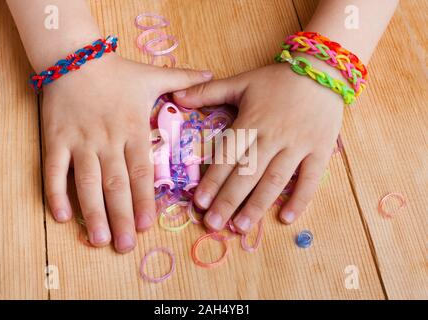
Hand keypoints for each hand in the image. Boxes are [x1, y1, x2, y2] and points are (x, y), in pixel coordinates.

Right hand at [42, 54, 212, 251]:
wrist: (74, 56)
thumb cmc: (117, 72)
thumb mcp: (153, 75)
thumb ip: (184, 80)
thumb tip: (213, 75)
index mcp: (133, 129)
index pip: (141, 171)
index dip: (145, 199)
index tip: (148, 225)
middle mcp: (108, 139)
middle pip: (116, 184)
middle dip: (122, 216)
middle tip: (125, 246)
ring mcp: (80, 141)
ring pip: (86, 182)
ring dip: (93, 212)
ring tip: (99, 240)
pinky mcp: (55, 139)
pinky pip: (53, 170)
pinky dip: (56, 193)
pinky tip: (63, 217)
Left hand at [173, 63, 342, 232]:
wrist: (322, 68)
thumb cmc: (278, 79)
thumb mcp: (241, 81)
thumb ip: (208, 91)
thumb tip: (177, 95)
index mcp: (251, 121)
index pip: (228, 155)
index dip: (213, 179)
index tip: (200, 202)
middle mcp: (273, 137)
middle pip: (248, 173)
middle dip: (229, 200)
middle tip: (213, 224)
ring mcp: (298, 145)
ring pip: (275, 179)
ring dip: (257, 204)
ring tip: (241, 226)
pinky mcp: (320, 150)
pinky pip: (311, 177)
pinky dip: (301, 198)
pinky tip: (286, 218)